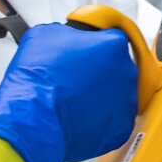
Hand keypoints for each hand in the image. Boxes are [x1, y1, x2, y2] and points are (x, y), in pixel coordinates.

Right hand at [0, 23, 138, 161]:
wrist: (34, 119)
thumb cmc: (38, 80)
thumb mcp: (46, 35)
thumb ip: (70, 33)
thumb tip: (71, 37)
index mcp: (113, 45)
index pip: (111, 39)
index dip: (94, 47)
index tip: (86, 53)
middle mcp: (126, 71)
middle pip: (116, 67)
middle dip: (98, 72)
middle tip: (74, 79)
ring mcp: (127, 101)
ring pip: (116, 95)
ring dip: (99, 96)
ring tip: (73, 100)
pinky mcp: (121, 127)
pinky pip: (113, 119)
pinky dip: (99, 120)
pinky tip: (79, 117)